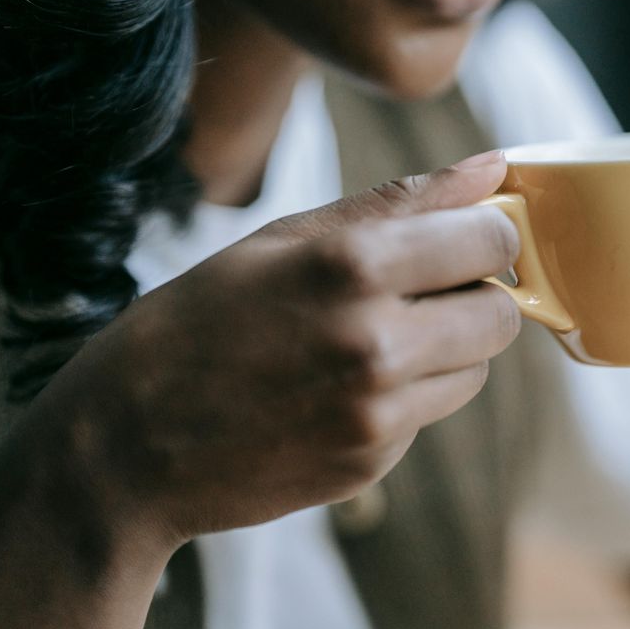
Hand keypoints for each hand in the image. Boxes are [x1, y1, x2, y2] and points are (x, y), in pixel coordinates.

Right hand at [35, 150, 520, 548]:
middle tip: (423, 290)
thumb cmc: (201, 319)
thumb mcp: (286, 238)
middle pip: (501, 313)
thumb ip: (401, 201)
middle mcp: (376, 342)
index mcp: (352, 265)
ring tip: (375, 338)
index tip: (464, 238)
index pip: (491, 238)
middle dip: (476, 296)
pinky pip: (431, 413)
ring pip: (477, 368)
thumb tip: (492, 166)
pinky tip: (343, 388)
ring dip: (449, 348)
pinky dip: (408, 395)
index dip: (486, 234)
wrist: (128, 442)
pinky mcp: (373, 462)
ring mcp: (377, 413)